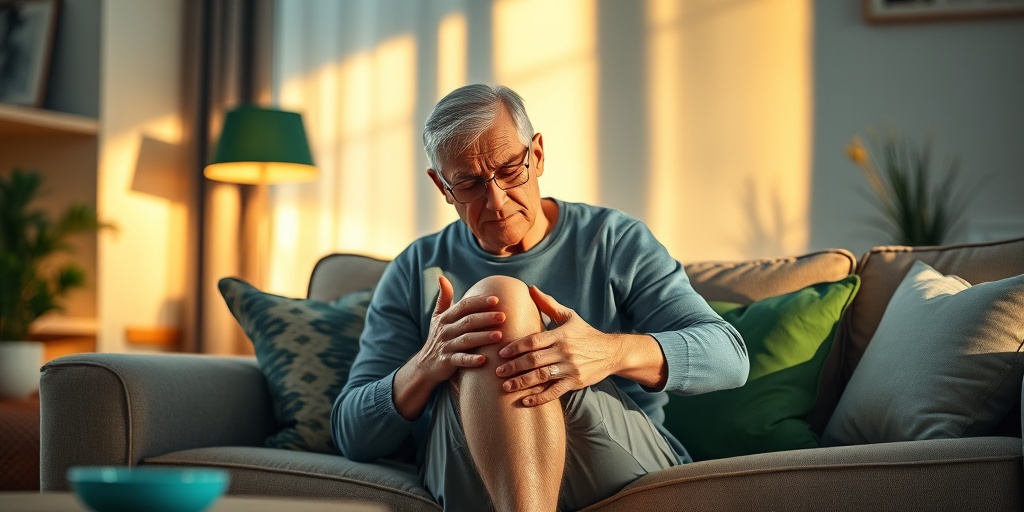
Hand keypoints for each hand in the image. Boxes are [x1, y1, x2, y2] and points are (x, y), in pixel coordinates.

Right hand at [414, 275, 505, 384]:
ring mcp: (446, 346)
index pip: (464, 306)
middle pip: (467, 321)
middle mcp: (445, 330)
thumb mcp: (437, 317)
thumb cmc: (437, 337)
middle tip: (503, 316)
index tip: (496, 299)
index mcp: (445, 318)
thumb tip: (441, 277)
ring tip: (499, 336)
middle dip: (485, 318)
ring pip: (466, 340)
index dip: (479, 302)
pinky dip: (470, 360)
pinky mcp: (446, 362)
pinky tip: (483, 360)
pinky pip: (459, 360)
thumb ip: (443, 298)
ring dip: (482, 337)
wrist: (424, 365)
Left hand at [495, 286, 622, 406]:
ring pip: (541, 377)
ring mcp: (570, 368)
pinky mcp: (575, 382)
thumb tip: (531, 288)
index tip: (502, 353)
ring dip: (521, 382)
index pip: (534, 341)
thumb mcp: (569, 316)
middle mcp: (564, 352)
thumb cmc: (586, 333)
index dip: (516, 347)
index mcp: (561, 335)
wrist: (611, 352)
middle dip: (514, 366)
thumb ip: (548, 304)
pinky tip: (525, 401)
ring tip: (505, 386)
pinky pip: (554, 392)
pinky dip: (539, 398)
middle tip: (498, 371)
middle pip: (534, 360)